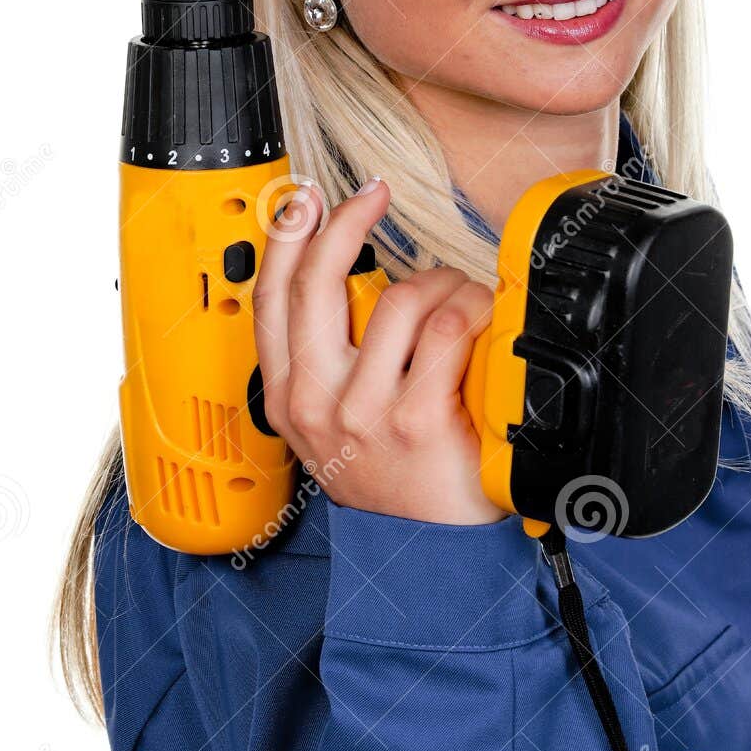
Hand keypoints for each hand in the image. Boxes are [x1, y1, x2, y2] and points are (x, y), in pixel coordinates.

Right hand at [252, 178, 505, 525]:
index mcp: (290, 395)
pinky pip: (447, 328)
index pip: (270, 296)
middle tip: (375, 195)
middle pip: (319, 281)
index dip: (287, 235)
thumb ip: (331, 359)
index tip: (306, 197)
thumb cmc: (392, 477)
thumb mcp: (334, 423)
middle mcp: (317, 400)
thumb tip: (353, 278)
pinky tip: (480, 319)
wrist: (426, 555)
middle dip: (346, 221)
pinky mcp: (415, 418)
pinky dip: (471, 308)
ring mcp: (364, 410)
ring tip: (459, 296)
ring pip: (398, 298)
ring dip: (439, 281)